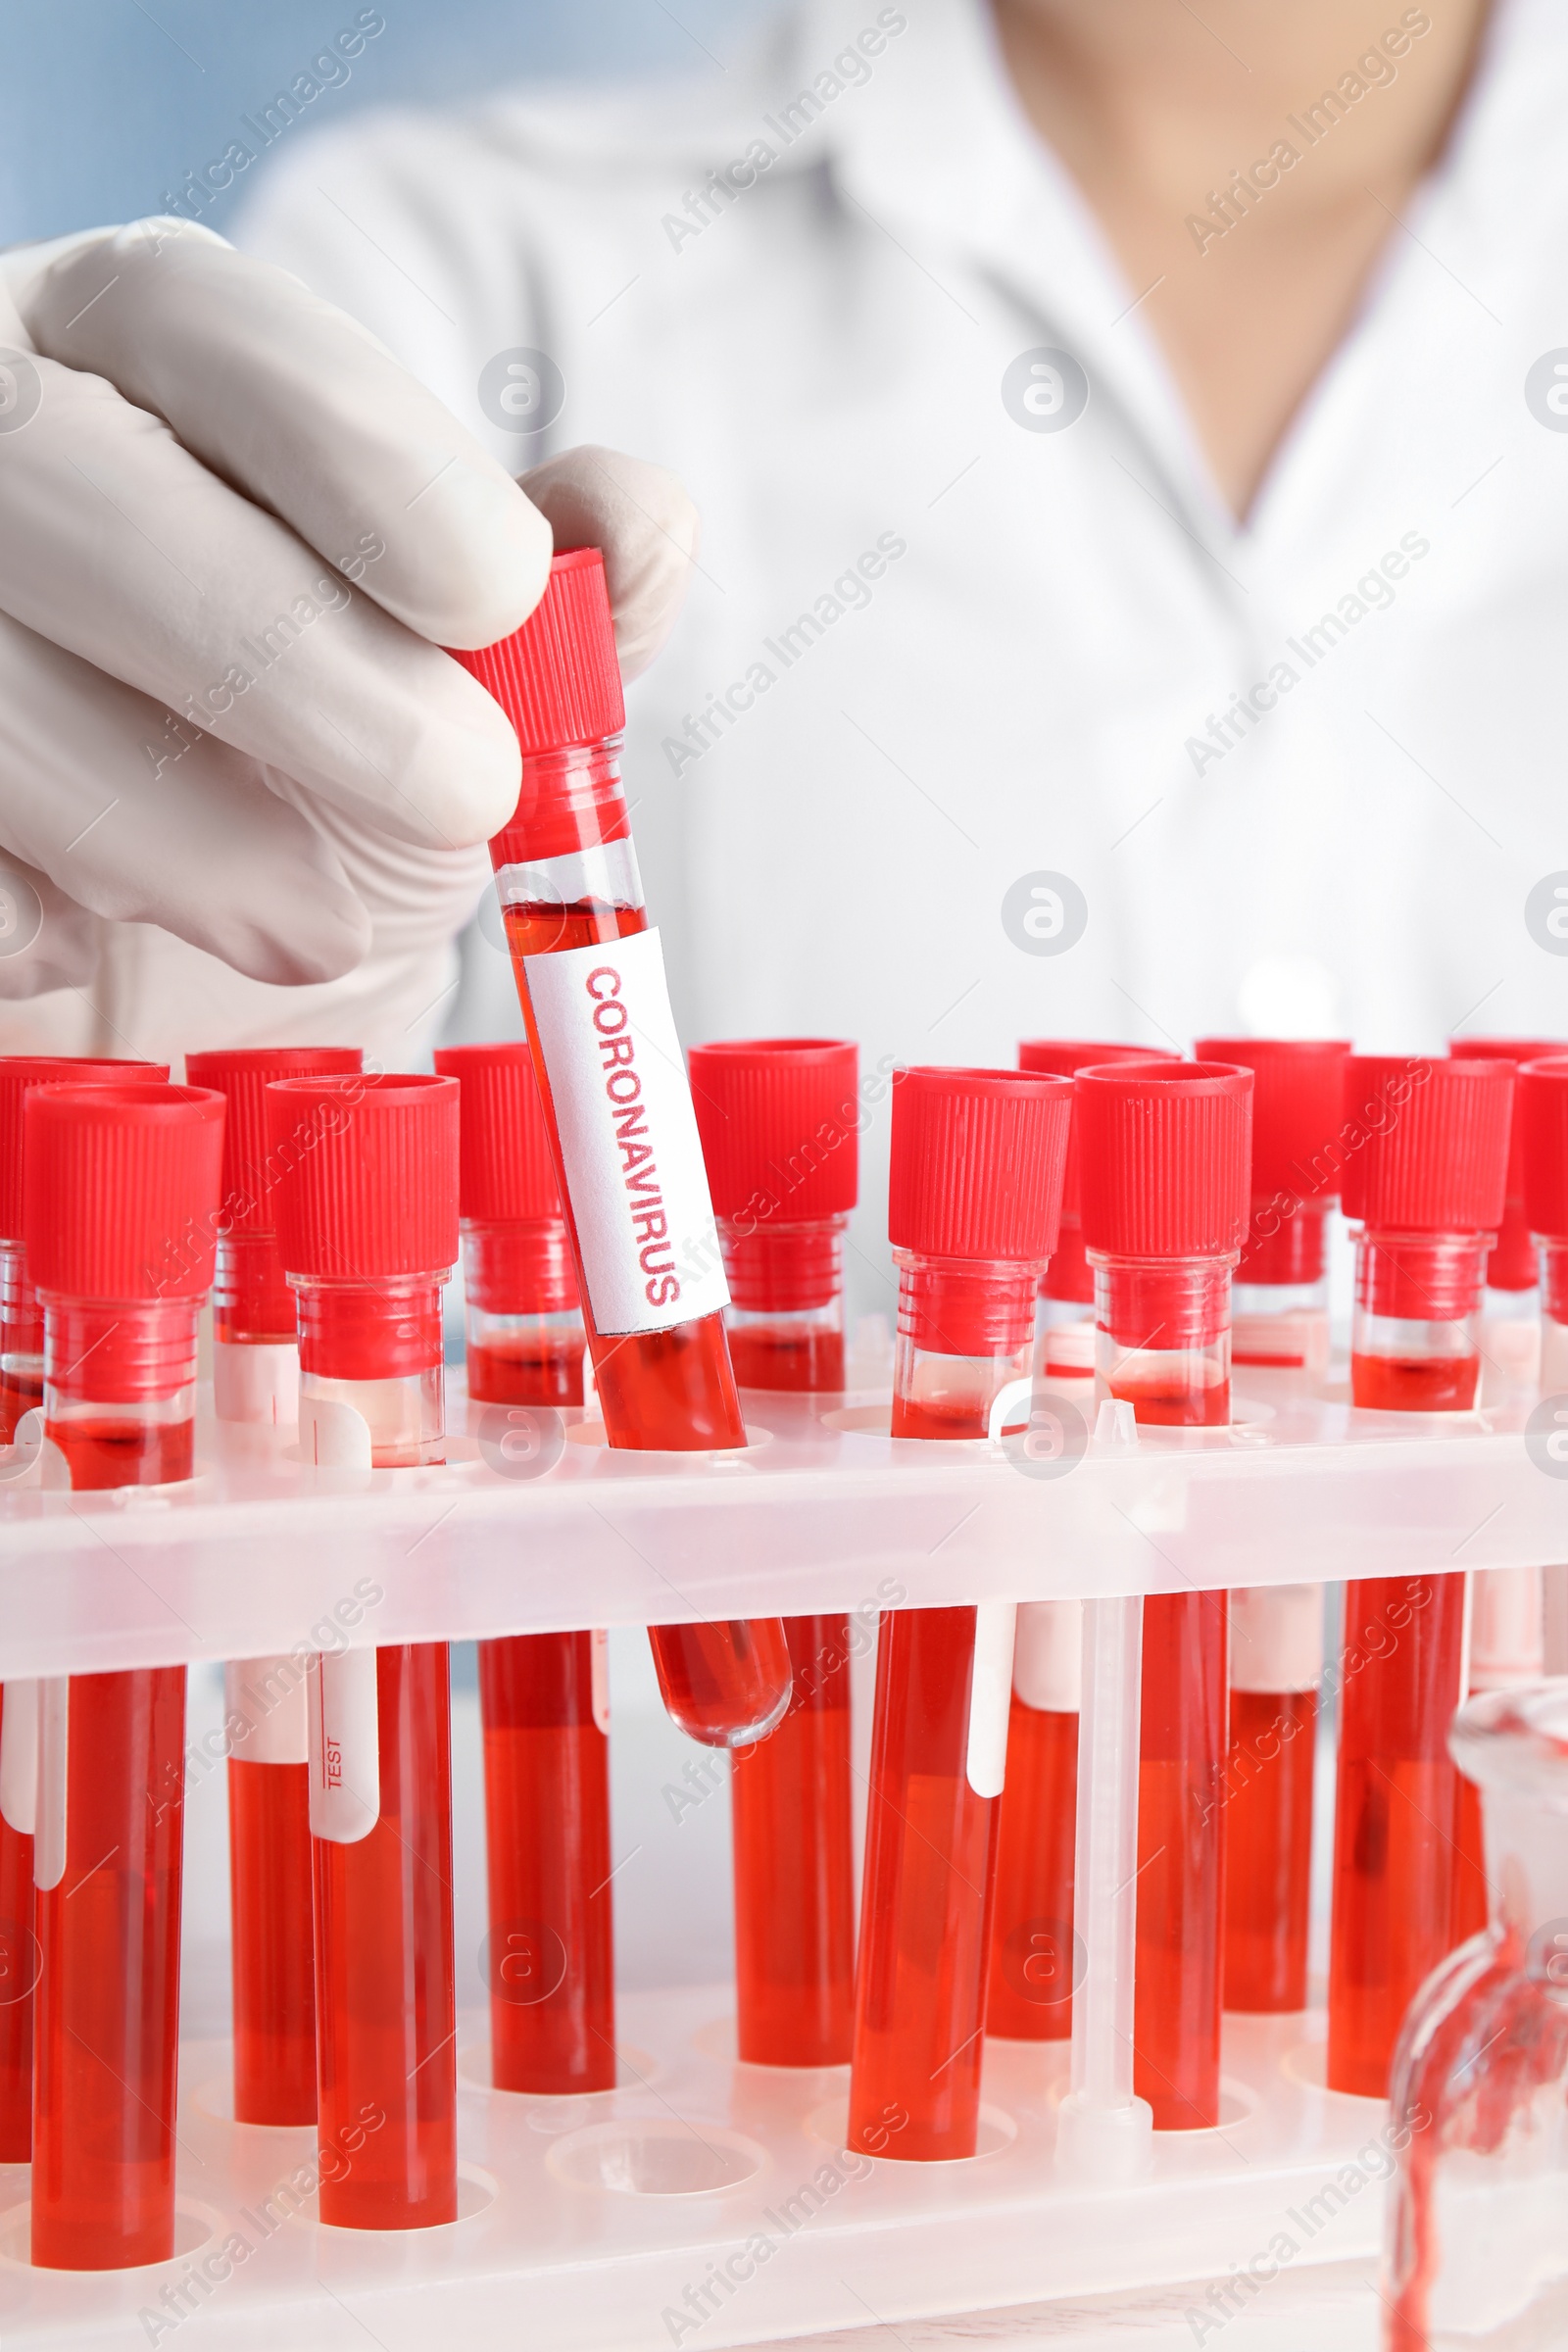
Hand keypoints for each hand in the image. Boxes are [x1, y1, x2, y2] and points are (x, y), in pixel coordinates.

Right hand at [0, 218, 698, 997]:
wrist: (184, 935)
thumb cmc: (324, 769)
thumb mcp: (464, 680)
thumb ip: (557, 606)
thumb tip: (643, 524)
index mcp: (139, 345)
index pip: (210, 325)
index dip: (359, 457)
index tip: (498, 596)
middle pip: (75, 485)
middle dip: (282, 655)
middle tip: (457, 792)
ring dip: (178, 831)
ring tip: (309, 920)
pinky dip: (31, 918)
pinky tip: (95, 939)